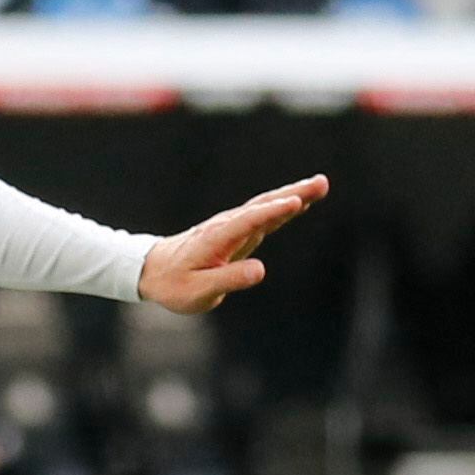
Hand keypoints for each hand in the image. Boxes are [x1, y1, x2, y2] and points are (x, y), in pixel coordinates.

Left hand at [139, 175, 328, 313]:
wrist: (154, 270)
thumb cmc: (175, 284)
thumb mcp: (198, 291)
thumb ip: (228, 280)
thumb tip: (260, 270)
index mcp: (215, 240)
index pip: (247, 222)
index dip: (271, 213)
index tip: (294, 202)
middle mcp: (225, 227)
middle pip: (262, 206)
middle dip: (292, 194)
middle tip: (321, 183)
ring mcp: (231, 226)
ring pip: (264, 207)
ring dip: (292, 195)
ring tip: (320, 185)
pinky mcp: (236, 230)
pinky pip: (262, 214)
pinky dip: (282, 206)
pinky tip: (299, 200)